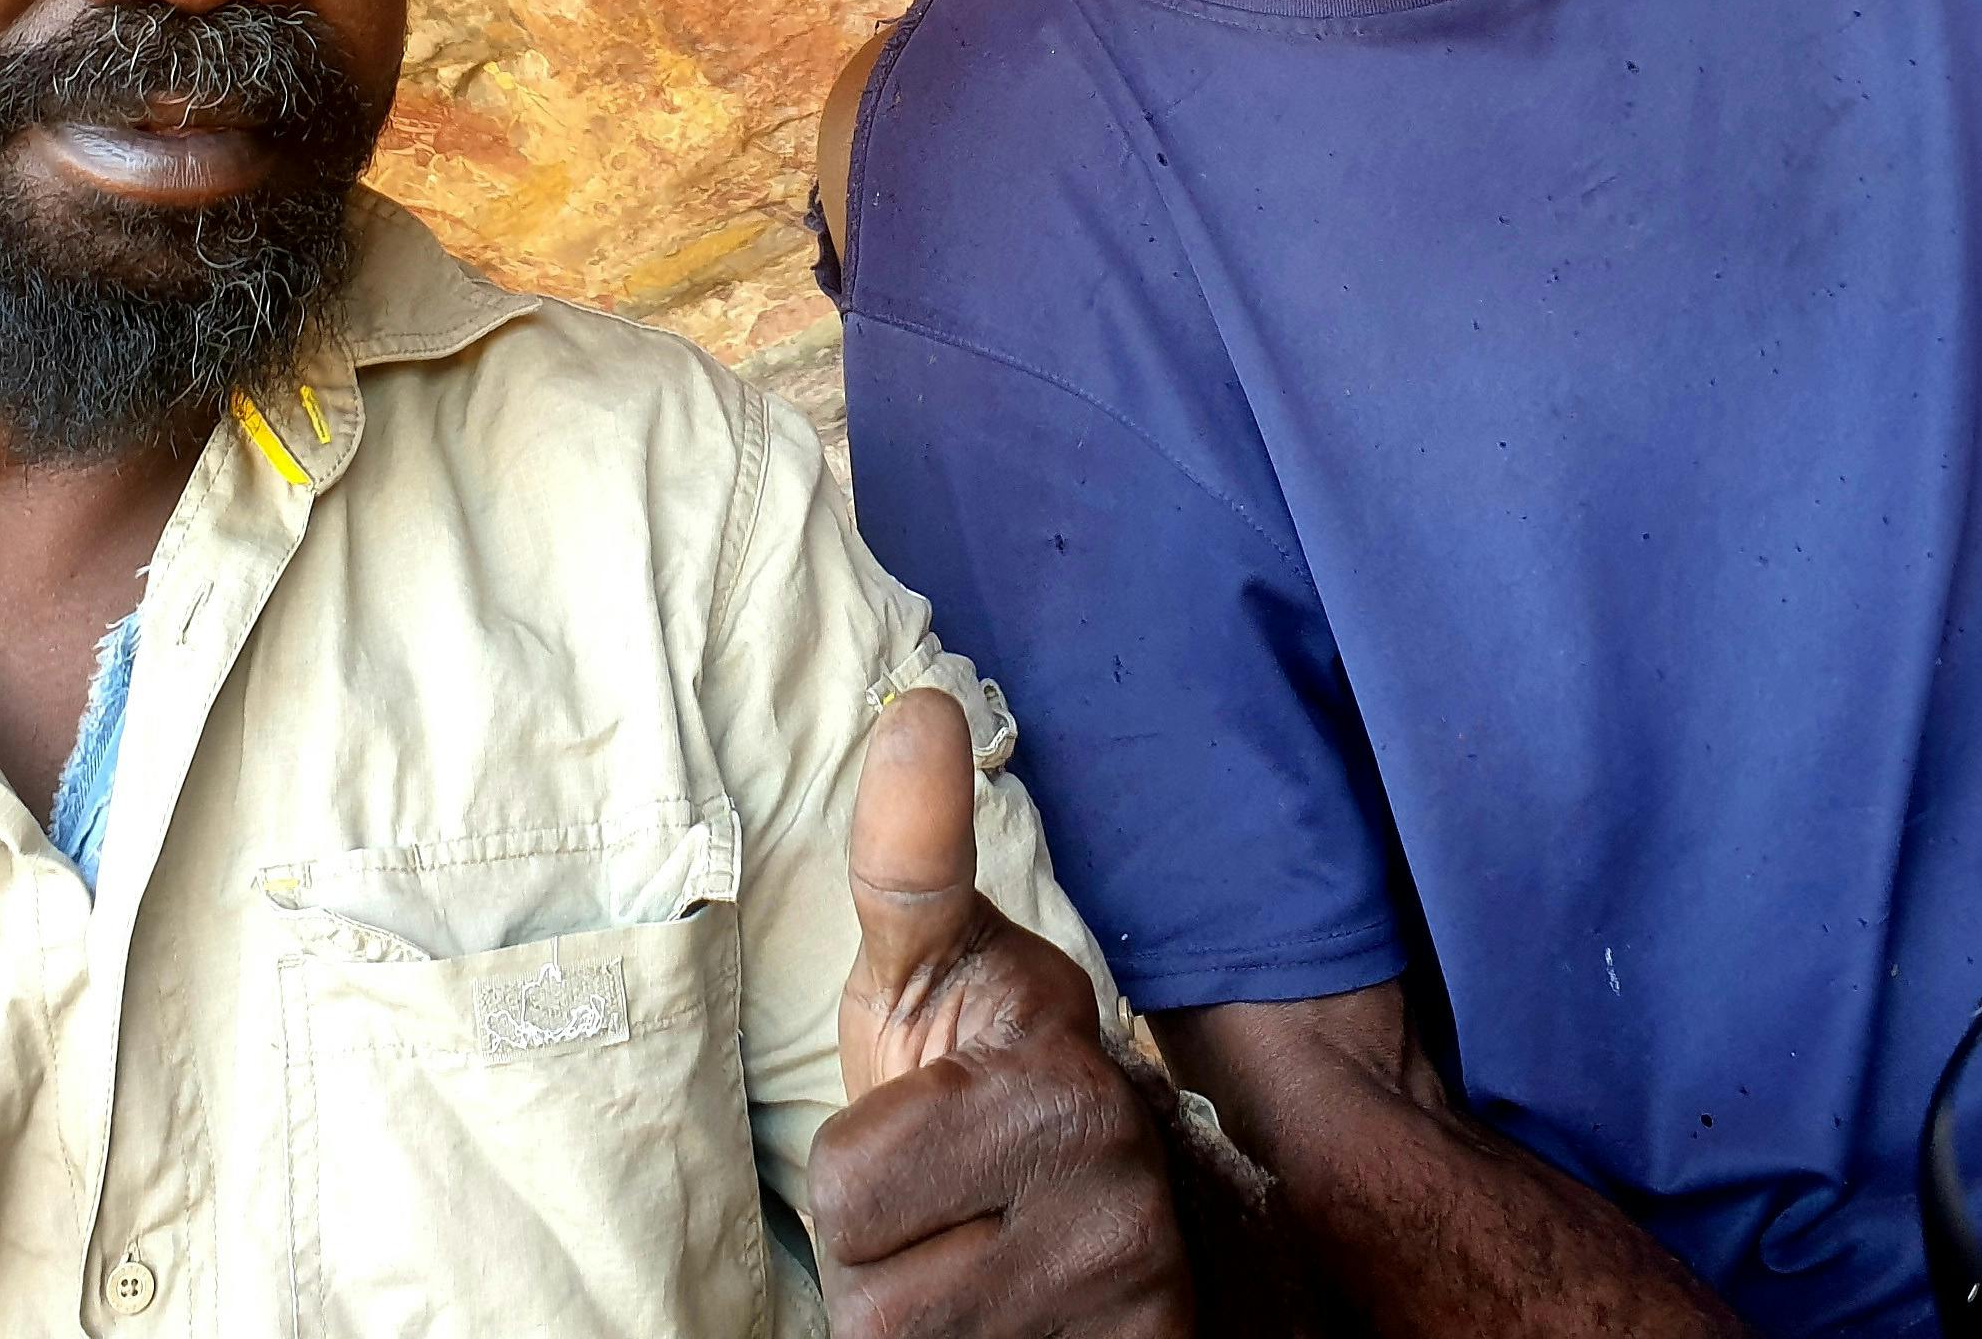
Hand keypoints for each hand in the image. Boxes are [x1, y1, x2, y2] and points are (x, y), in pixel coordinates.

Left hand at [810, 685, 1190, 1336]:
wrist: (1109, 1214)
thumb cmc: (978, 1082)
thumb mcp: (930, 967)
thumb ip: (910, 860)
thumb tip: (918, 705)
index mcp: (1047, 1060)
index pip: (848, 1182)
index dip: (856, 1173)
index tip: (931, 1136)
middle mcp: (1112, 1171)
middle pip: (874, 1288)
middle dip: (883, 1257)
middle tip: (943, 1212)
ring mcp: (1133, 1283)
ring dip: (922, 1325)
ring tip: (975, 1266)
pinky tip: (1013, 1324)